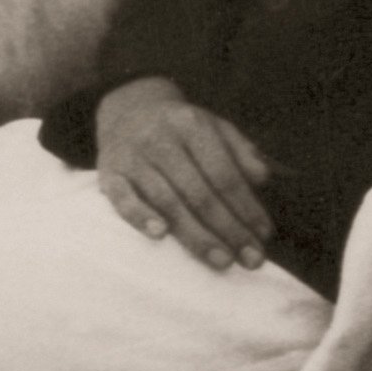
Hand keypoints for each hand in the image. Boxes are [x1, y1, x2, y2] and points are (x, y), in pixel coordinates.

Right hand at [90, 80, 281, 272]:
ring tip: (221, 261)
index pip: (224, 174)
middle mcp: (160, 139)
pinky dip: (139, 216)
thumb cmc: (181, 130)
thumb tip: (262, 178)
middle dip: (228, 230)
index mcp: (192, 125)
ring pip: (167, 201)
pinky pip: (122, 198)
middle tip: (250, 260)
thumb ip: (241, 152)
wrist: (127, 109)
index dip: (246, 207)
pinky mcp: (108, 172)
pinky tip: (159, 235)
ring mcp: (132, 156)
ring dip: (196, 236)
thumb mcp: (215, 128)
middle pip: (199, 193)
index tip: (263, 236)